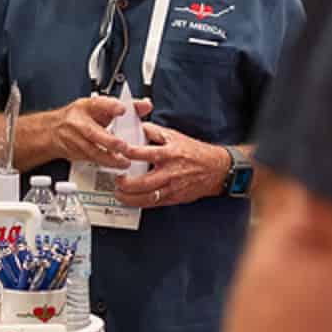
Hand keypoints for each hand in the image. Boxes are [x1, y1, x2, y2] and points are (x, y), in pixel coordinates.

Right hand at [45, 95, 153, 167]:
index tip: (122, 110)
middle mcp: (79, 123)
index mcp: (86, 107)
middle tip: (125, 147)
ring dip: (109, 158)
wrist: (52, 132)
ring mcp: (76, 139)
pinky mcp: (77, 153)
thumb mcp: (96, 106)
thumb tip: (145, 105)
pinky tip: (116, 166)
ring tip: (124, 162)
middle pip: (93, 132)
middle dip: (110, 141)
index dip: (111, 106)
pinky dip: (104, 164)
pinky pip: (92, 159)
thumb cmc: (77, 117)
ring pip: (92, 151)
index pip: (98, 103)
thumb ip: (124, 107)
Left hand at [110, 124, 231, 208]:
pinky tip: (131, 200)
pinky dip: (140, 203)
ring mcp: (171, 187)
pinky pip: (153, 203)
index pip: (144, 153)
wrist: (216, 169)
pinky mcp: (173, 198)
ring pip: (146, 197)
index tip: (117, 153)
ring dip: (129, 197)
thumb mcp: (174, 136)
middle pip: (142, 182)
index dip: (128, 153)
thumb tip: (136, 127)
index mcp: (169, 154)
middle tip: (116, 179)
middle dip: (125, 183)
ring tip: (119, 193)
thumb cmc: (194, 152)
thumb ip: (154, 132)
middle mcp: (169, 172)